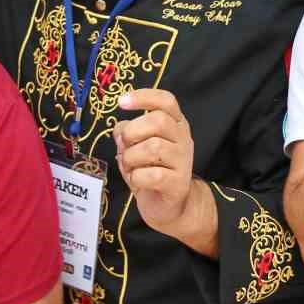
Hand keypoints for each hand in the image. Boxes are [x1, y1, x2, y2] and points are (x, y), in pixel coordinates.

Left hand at [114, 88, 203, 243]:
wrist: (170, 206)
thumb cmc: (150, 170)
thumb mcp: (136, 147)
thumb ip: (127, 134)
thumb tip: (120, 130)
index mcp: (175, 124)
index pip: (166, 101)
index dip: (144, 97)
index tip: (121, 102)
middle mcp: (183, 138)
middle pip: (159, 121)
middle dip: (132, 132)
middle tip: (125, 145)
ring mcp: (183, 161)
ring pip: (153, 148)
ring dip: (131, 158)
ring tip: (130, 166)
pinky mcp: (178, 184)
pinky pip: (152, 175)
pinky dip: (136, 177)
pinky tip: (137, 181)